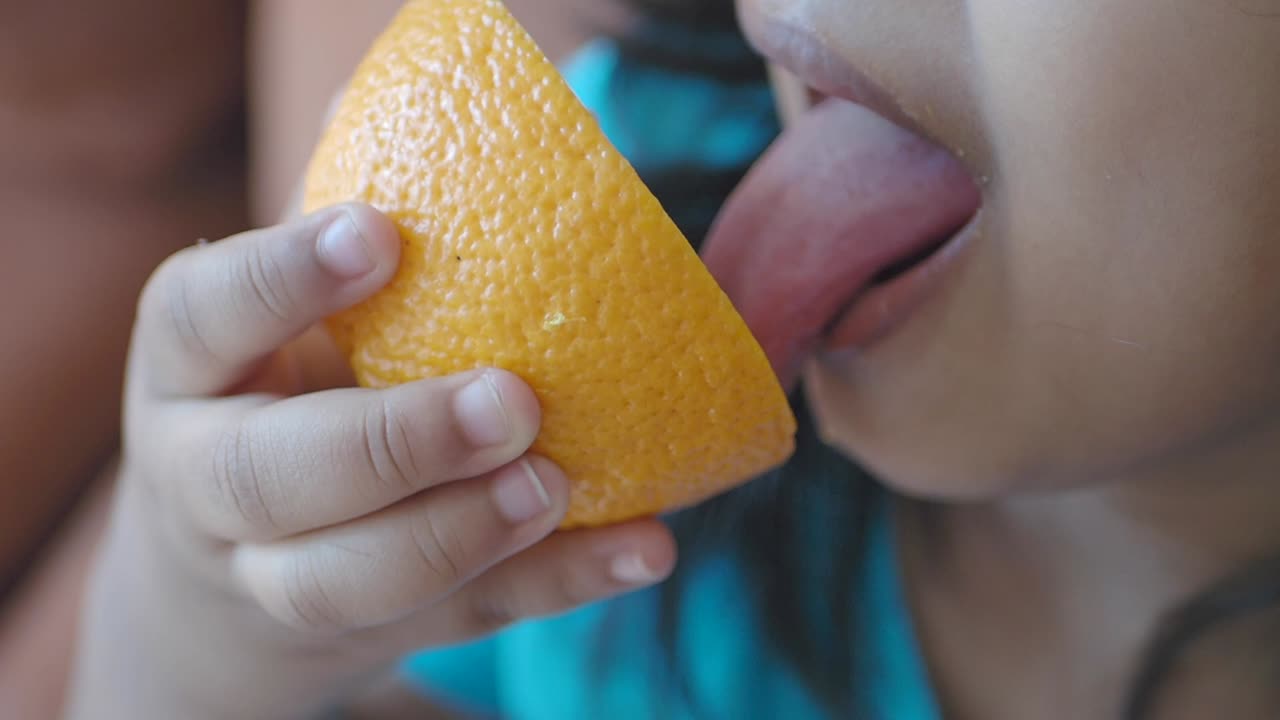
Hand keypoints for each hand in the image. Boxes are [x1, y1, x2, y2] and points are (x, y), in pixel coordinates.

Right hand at [66, 205, 675, 718]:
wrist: (226, 572)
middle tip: (511, 399)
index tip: (380, 231)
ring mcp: (278, 574)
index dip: (280, 277)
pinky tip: (642, 548)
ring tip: (554, 483)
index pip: (202, 315)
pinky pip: (461, 619)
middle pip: (269, 476)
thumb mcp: (276, 317)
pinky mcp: (373, 631)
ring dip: (458, 535)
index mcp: (190, 370)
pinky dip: (558, 585)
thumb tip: (397, 92)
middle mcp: (210, 481)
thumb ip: (335, 228)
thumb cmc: (279, 392)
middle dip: (391, 444)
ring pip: (341, 581)